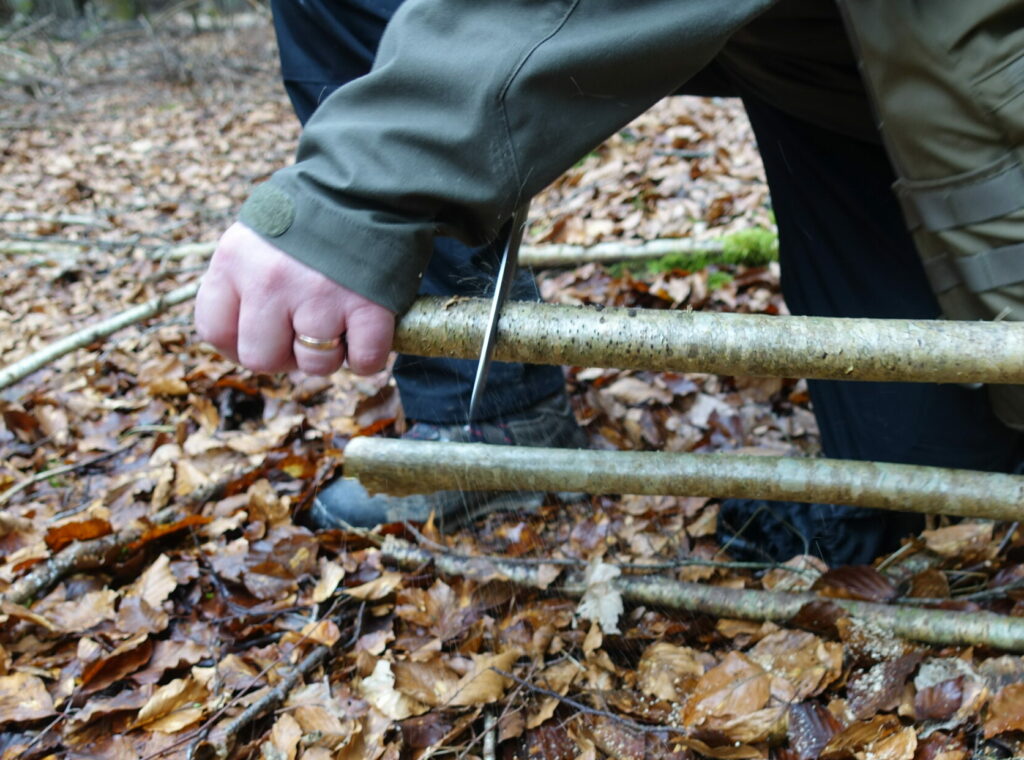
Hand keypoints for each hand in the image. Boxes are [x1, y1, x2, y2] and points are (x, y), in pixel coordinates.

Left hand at [194, 222, 394, 375]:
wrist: (369, 184)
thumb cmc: (310, 217)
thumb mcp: (256, 237)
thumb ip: (242, 281)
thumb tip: (243, 340)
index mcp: (234, 260)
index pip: (215, 331)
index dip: (238, 347)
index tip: (261, 341)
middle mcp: (270, 280)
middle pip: (262, 358)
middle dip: (285, 356)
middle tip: (304, 335)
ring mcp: (320, 295)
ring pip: (315, 364)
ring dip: (329, 355)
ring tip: (338, 326)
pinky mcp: (367, 305)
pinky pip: (364, 359)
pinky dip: (367, 357)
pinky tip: (366, 335)